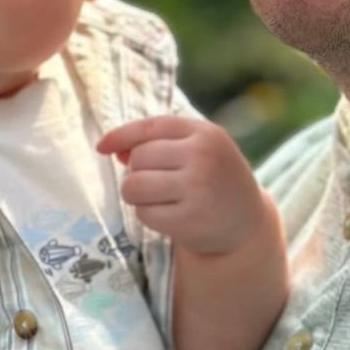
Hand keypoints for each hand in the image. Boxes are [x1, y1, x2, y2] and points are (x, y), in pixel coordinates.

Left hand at [98, 114, 266, 258]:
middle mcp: (203, 156)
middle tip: (157, 184)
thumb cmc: (214, 179)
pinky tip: (169, 216)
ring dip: (136, 196)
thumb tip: (111, 147)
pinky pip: (144, 214)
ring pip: (134, 186)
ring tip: (157, 200)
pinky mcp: (190, 220)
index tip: (101, 148)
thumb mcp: (197, 151)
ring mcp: (198, 188)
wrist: (247, 222)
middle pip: (138, 159)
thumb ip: (158, 143)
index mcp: (205, 133)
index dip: (121, 135)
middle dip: (137, 173)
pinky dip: (148, 216)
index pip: (150, 127)